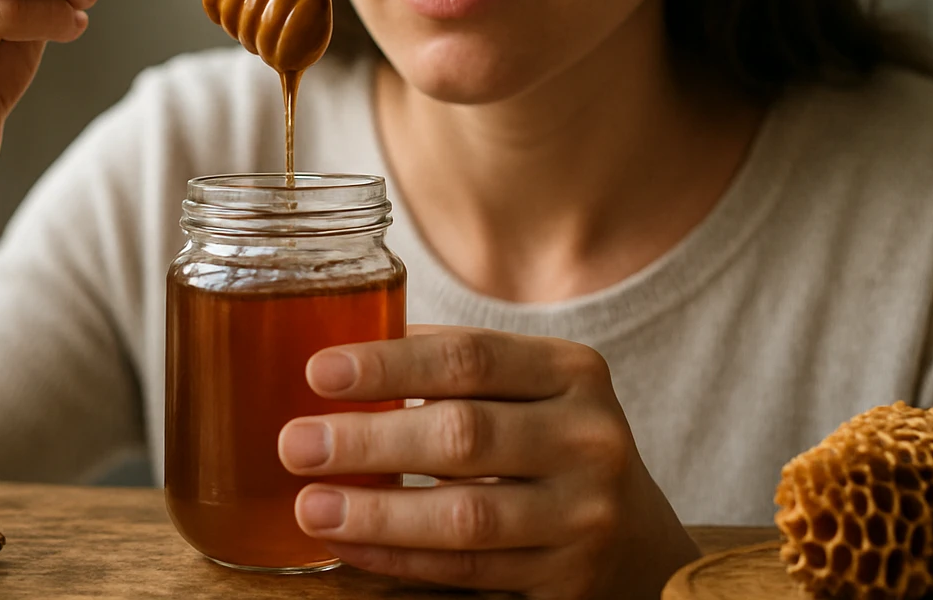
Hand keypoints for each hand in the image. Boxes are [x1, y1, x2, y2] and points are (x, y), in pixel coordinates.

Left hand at [277, 326, 699, 597]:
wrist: (637, 538)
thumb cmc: (551, 443)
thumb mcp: (528, 389)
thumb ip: (452, 368)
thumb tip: (338, 356)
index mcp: (572, 372)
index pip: (471, 357)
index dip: (390, 365)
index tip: (318, 372)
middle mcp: (589, 438)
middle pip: (463, 435)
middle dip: (369, 440)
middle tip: (295, 443)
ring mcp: (584, 515)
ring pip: (465, 516)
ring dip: (376, 512)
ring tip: (310, 505)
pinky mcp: (568, 579)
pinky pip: (468, 570)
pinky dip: (401, 557)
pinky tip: (350, 545)